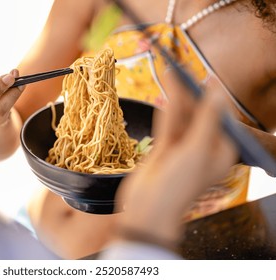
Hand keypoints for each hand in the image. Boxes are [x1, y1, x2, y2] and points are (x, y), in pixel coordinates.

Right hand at [115, 75, 237, 246]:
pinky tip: (164, 93)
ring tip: (171, 72)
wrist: (148, 208)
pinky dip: (166, 108)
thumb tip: (217, 90)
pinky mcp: (165, 149)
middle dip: (191, 94)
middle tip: (182, 69)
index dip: (212, 97)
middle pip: (199, 115)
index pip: (220, 118)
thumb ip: (207, 118)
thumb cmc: (179, 184)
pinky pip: (167, 124)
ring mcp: (182, 148)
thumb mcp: (197, 149)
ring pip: (181, 117)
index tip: (205, 77)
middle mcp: (203, 148)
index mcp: (220, 152)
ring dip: (176, 97)